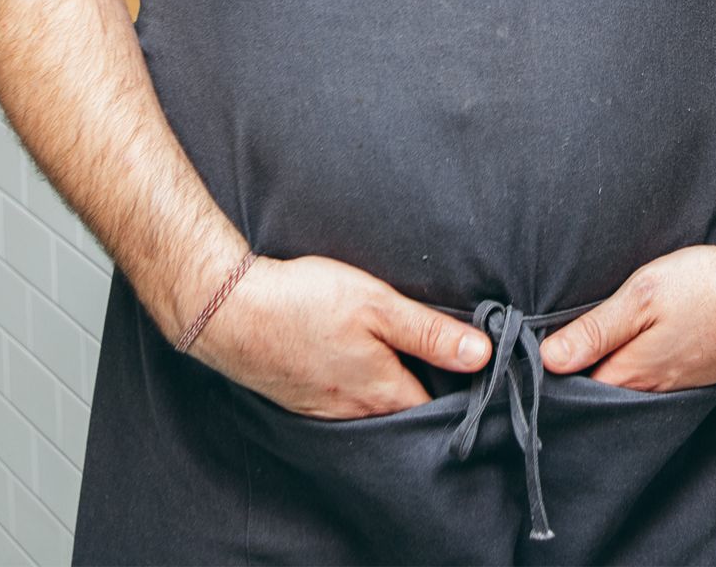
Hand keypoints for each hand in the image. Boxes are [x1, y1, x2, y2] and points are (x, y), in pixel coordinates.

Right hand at [185, 253, 491, 418]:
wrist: (231, 313)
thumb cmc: (306, 302)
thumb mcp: (378, 305)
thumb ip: (430, 333)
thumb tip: (483, 354)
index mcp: (382, 393)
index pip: (438, 409)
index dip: (462, 392)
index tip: (483, 373)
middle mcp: (357, 413)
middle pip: (407, 414)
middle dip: (430, 393)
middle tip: (451, 364)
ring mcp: (327, 411)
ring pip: (376, 411)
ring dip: (395, 391)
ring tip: (411, 362)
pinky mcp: (305, 400)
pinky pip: (347, 406)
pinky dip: (363, 391)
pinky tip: (363, 366)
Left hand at [539, 245, 715, 390]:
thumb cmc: (708, 285)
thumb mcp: (644, 294)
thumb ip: (596, 329)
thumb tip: (546, 359)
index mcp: (632, 374)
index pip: (575, 391)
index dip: (550, 376)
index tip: (527, 357)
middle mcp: (651, 391)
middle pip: (600, 394)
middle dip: (575, 378)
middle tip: (549, 353)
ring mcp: (675, 385)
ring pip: (626, 388)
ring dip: (605, 371)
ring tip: (583, 350)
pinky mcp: (693, 374)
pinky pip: (652, 382)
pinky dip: (635, 369)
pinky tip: (630, 348)